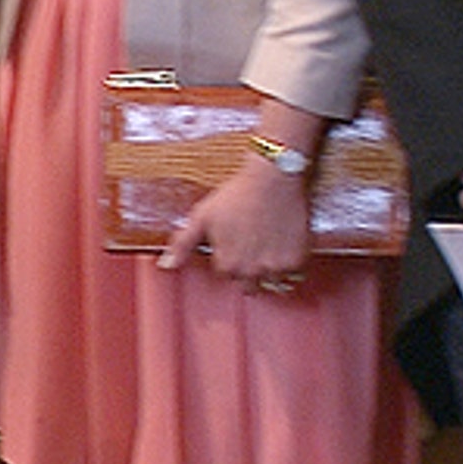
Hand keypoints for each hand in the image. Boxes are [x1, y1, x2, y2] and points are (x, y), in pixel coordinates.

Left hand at [158, 159, 310, 281]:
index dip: (227, 256)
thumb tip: (165, 266)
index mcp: (228, 264)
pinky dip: (287, 263)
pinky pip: (293, 273)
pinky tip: (280, 244)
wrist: (272, 180)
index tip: (232, 241)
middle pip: (248, 283)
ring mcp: (276, 267)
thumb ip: (183, 245)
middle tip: (249, 243)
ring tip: (264, 245)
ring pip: (271, 281)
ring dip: (267, 269)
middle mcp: (253, 271)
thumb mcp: (201, 217)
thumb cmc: (235, 196)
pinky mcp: (297, 260)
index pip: (225, 274)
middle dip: (247, 268)